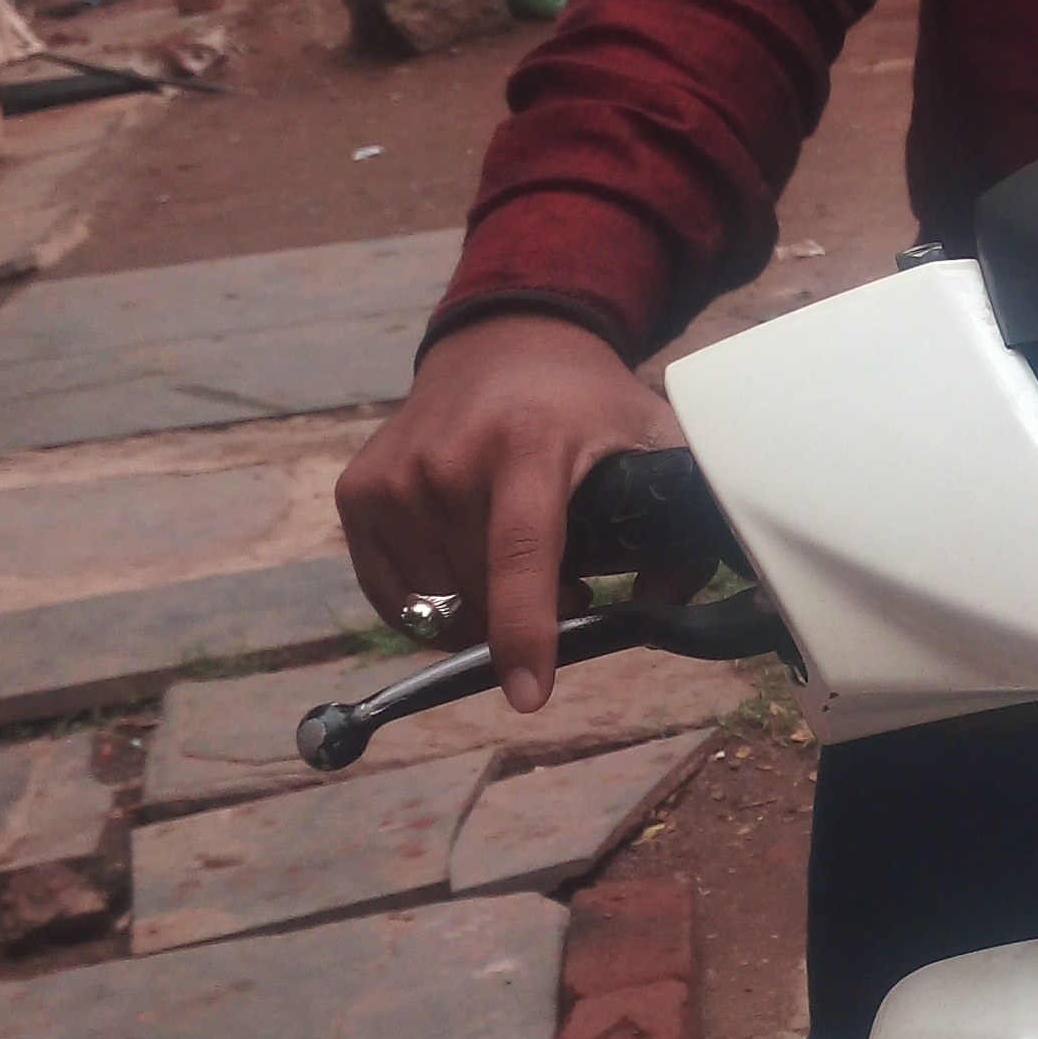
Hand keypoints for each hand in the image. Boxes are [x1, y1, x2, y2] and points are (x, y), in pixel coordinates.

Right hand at [337, 314, 686, 711]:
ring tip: (515, 561)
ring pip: (438, 608)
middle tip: (570, 580)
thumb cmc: (582, 405)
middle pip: (482, 598)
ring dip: (481, 610)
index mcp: (525, 444)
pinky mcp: (358, 494)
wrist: (499, 344)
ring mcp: (394, 479)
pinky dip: (434, 606)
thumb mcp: (647, 437)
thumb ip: (678, 516)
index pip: (519, 554)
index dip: (525, 631)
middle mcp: (447, 461)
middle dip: (527, 617)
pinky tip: (466, 564)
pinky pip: (394, 598)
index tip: (529, 694)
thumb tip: (667, 602)